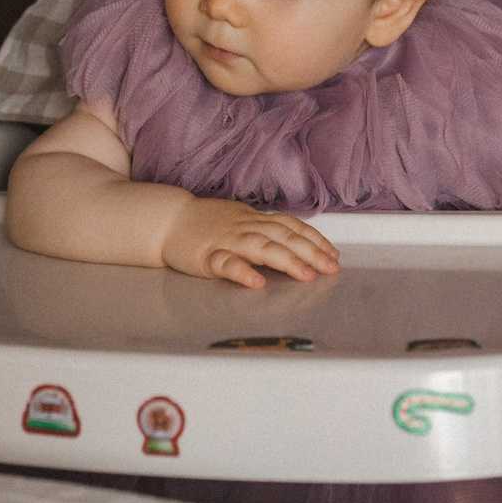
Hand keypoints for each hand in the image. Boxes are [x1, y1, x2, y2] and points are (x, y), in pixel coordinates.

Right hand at [159, 197, 340, 288]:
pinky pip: (225, 264)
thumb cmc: (206, 224)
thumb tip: (298, 243)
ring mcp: (225, 241)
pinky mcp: (205, 257)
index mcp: (254, 220)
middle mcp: (244, 227)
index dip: (314, 239)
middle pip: (282, 236)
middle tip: (331, 268)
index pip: (291, 226)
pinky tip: (256, 283)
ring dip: (285, 260)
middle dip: (310, 251)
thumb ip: (266, 230)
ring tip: (305, 275)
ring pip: (259, 247)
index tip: (334, 255)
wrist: (167, 220)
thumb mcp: (241, 220)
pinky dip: (242, 272)